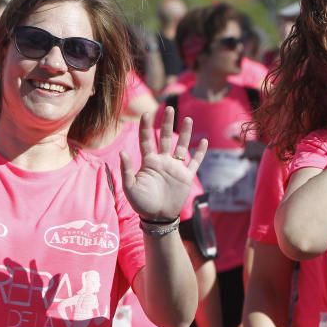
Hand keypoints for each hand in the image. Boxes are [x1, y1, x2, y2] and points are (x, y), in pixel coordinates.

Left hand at [120, 106, 207, 220]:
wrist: (157, 218)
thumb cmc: (141, 203)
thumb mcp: (130, 187)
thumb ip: (126, 170)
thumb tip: (122, 152)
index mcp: (148, 162)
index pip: (147, 140)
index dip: (147, 127)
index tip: (147, 113)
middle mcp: (162, 161)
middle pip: (165, 138)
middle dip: (167, 123)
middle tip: (170, 108)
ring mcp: (175, 168)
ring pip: (181, 146)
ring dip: (185, 133)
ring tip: (187, 119)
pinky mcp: (186, 176)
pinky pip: (195, 162)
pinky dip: (199, 152)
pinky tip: (203, 141)